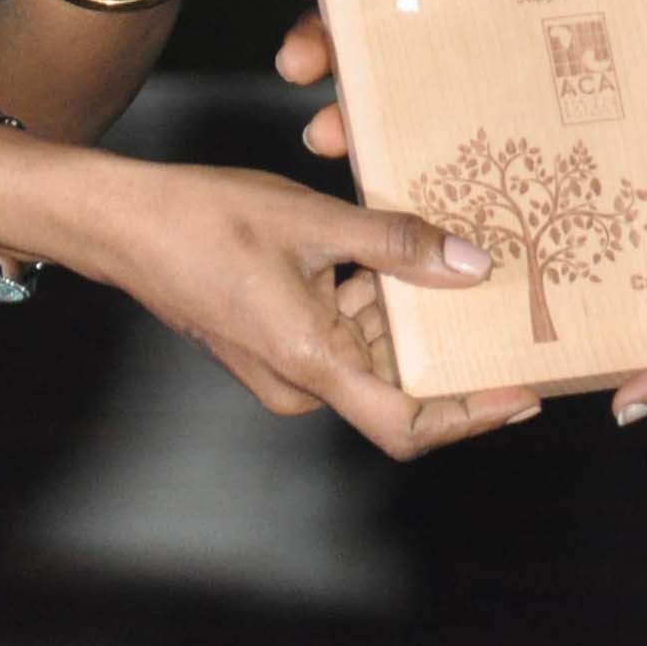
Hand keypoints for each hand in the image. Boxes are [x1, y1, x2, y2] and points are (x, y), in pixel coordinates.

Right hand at [0, 141, 542, 458]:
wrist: (123, 223)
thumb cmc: (206, 221)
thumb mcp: (314, 223)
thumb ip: (396, 246)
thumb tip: (470, 267)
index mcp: (312, 365)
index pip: (407, 424)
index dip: (471, 417)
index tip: (522, 394)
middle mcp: (301, 382)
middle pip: (397, 384)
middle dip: (446, 344)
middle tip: (503, 305)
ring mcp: (286, 367)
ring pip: (372, 351)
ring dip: (405, 310)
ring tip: (447, 256)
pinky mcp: (277, 342)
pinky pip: (343, 333)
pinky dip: (371, 299)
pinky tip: (389, 251)